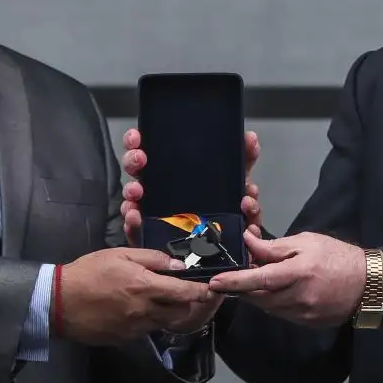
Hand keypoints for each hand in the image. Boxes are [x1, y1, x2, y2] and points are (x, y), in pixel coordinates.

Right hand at [55, 248, 217, 344]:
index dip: (202, 292)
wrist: (58, 302)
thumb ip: (152, 259)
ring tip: (163, 300)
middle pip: (180, 313)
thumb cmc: (89, 272)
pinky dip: (150, 320)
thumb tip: (177, 265)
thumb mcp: (120, 255)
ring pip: (164, 323)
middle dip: (188, 304)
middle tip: (188, 293)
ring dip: (169, 313)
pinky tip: (140, 309)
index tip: (212, 289)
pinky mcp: (125, 338)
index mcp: (145, 288)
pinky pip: (147, 330)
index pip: (185, 293)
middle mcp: (145, 312)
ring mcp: (135, 329)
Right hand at [120, 128, 262, 245]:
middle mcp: (157, 187)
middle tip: (140, 159)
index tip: (136, 137)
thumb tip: (250, 138)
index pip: (148, 149)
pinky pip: (136, 226)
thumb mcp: (236, 181)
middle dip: (134, 160)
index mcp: (172, 169)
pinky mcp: (150, 233)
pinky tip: (135, 216)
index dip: (137, 141)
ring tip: (137, 191)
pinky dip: (132, 221)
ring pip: (133, 196)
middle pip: (137, 168)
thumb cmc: (225, 207)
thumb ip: (244, 160)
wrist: (227, 245)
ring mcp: (150, 209)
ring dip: (131, 190)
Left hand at [205, 232, 370, 326]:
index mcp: (297, 274)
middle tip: (234, 275)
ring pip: (266, 307)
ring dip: (256, 294)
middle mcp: (297, 299)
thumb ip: (275, 247)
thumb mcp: (307, 242)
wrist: (369, 284)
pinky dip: (271, 302)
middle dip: (242, 287)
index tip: (213, 282)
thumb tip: (248, 242)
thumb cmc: (337, 256)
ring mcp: (301, 315)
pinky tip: (276, 291)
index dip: (234, 281)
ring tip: (256, 280)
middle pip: (257, 296)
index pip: (258, 279)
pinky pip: (280, 313)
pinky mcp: (306, 324)